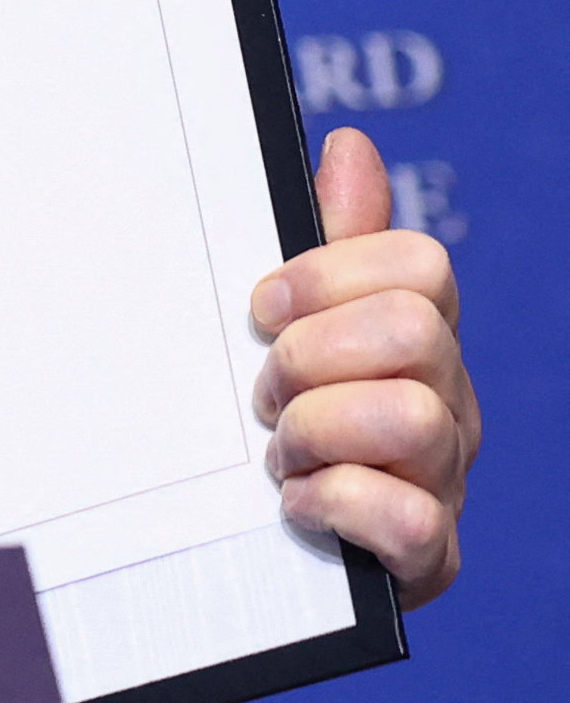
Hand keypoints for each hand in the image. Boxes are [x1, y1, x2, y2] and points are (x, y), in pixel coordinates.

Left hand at [251, 127, 475, 607]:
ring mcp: (444, 478)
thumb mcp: (289, 325)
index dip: (328, 276)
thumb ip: (325, 242)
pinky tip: (297, 506)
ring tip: (278, 455)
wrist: (255, 549)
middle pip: (415, 331)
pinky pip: (410, 521)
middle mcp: (447, 401)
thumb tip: (349, 145)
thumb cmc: (277, 419)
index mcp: (419, 337)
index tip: (262, 308)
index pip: (420, 264)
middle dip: (310, 356)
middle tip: (263, 393)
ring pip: (409, 418)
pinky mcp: (427, 557)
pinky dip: (336, 507)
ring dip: (314, 434)